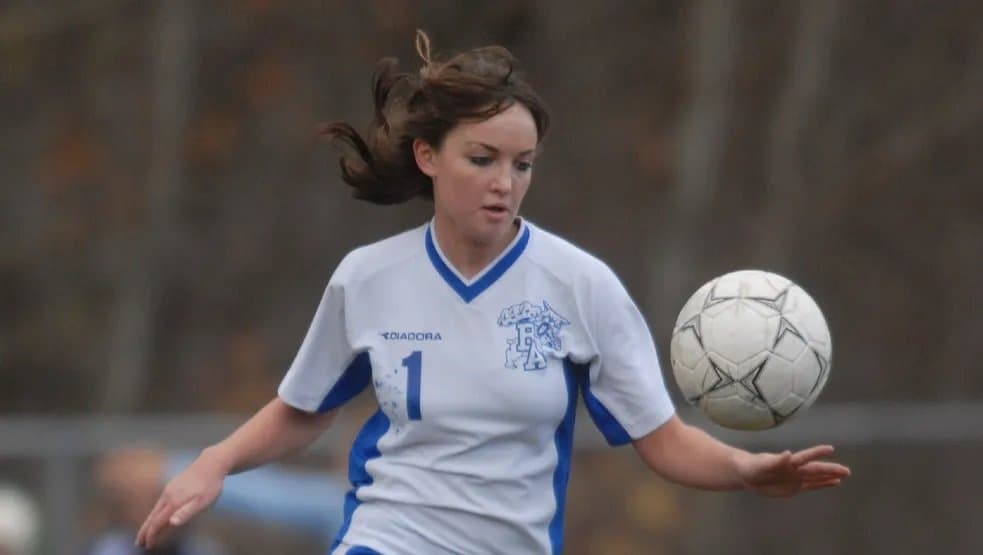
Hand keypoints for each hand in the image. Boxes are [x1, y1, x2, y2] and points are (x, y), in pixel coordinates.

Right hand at [135, 451, 226, 548]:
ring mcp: (169, 489)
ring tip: (146, 532)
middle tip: (138, 543)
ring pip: (155, 509)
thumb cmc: (210, 485)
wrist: (211, 463)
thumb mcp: (202, 501)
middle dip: (144, 530)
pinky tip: (158, 515)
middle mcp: (168, 496)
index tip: (147, 546)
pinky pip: (160, 503)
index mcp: (174, 502)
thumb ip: (187, 512)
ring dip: (149, 522)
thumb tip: (171, 523)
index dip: (152, 535)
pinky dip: (155, 512)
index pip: (158, 522)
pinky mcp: (173, 485)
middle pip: (152, 516)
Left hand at [736, 445, 850, 496]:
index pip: (805, 457)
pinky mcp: (795, 487)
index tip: (830, 449)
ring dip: (830, 476)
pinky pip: (812, 486)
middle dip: (830, 469)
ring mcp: (796, 478)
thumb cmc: (753, 467)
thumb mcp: (761, 465)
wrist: (748, 474)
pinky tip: (835, 482)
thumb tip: (788, 454)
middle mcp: (795, 469)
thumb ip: (775, 461)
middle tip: (847, 470)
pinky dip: (824, 484)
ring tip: (845, 474)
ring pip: (817, 477)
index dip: (817, 453)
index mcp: (788, 462)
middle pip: (816, 469)